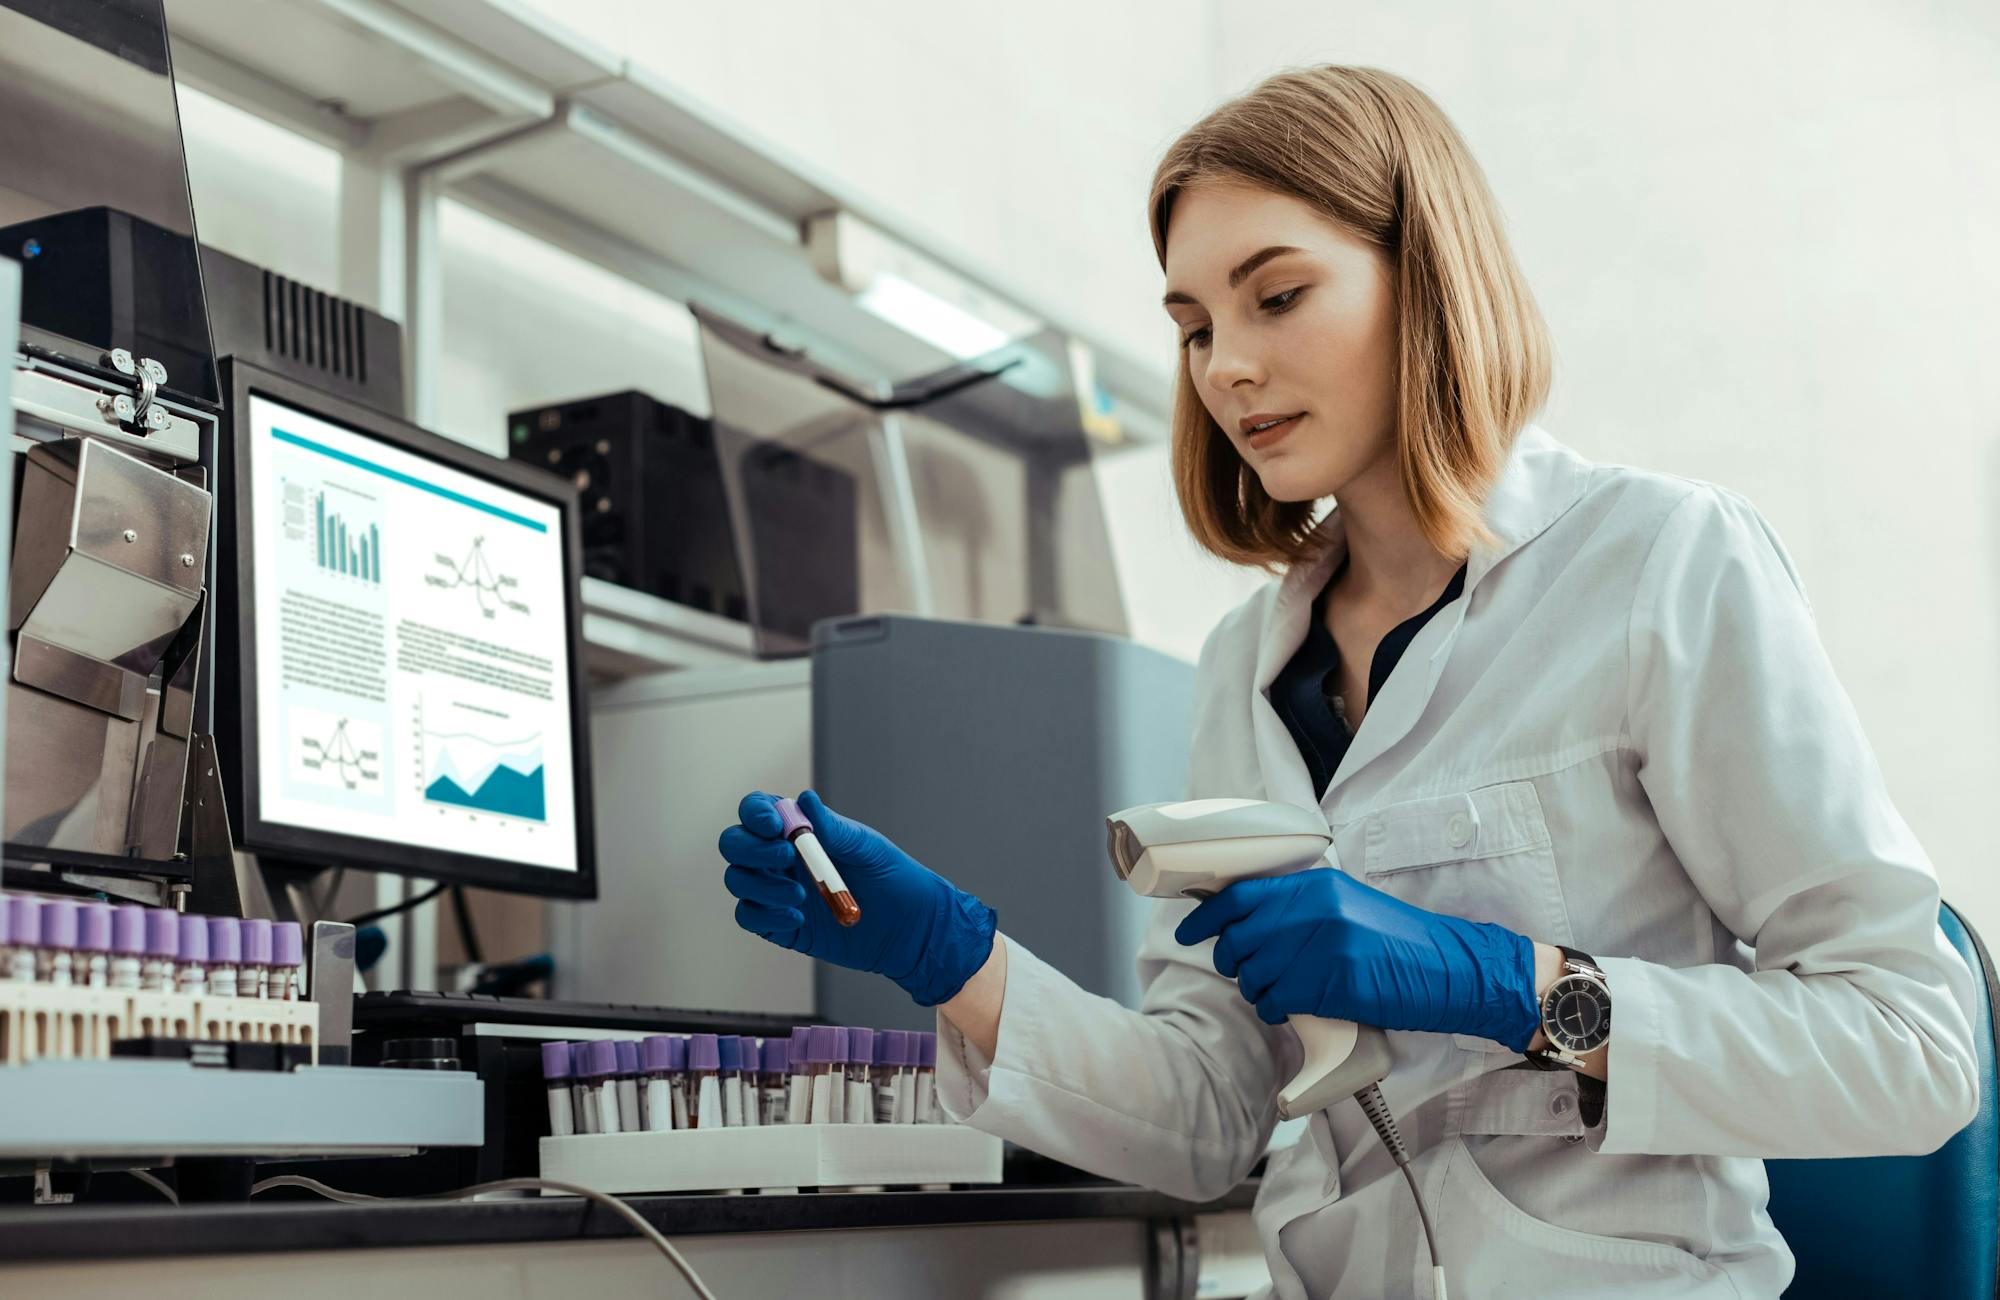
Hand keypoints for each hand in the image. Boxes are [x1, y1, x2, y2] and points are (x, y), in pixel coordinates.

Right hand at [719, 790, 996, 1006]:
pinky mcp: (780, 924)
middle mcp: (779, 858)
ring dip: (761, 886)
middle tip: (787, 859)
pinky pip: (750, 916)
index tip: (774, 826)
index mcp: (798, 829)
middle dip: (751, 850)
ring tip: (802, 897)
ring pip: (738, 880)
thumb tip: (805, 799)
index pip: (756, 811)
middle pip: (735, 844)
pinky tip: (798, 919)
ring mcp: (776, 890)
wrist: (909, 928)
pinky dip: (765, 915)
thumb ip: (833, 828)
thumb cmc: (891, 877)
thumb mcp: (866, 847)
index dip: (755, 813)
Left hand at [1174, 867, 1540, 1050]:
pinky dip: (1279, 1010)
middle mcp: (1316, 909)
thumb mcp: (1346, 907)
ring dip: (1258, 990)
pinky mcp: (1337, 982)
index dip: (1206, 919)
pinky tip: (1295, 1007)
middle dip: (1232, 962)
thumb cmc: (1398, 943)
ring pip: (1256, 975)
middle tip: (1244, 972)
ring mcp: (1326, 945)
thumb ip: (1298, 909)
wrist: (1451, 969)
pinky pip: (1281, 1001)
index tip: (1188, 932)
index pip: (1240, 898)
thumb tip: (1243, 923)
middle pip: (1241, 940)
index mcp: (1316, 885)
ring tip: (1280, 992)